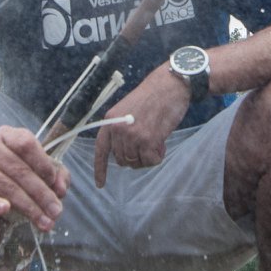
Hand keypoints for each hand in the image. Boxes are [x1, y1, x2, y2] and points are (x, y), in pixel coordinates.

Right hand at [0, 125, 68, 230]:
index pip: (27, 144)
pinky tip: (5, 209)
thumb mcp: (33, 165)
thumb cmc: (10, 170)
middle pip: (20, 171)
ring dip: (29, 207)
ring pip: (8, 187)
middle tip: (56, 212)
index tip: (56, 185)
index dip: (44, 165)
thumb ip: (54, 173)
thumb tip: (61, 189)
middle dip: (42, 194)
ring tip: (45, 222)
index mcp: (7, 135)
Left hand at [91, 68, 190, 187]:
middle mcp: (117, 129)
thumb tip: (125, 155)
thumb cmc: (153, 96)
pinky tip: (162, 142)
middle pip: (122, 159)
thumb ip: (122, 130)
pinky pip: (151, 161)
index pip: (101, 149)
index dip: (100, 169)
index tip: (100, 185)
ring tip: (157, 138)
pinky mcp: (148, 140)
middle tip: (149, 143)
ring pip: (136, 162)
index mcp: (110, 120)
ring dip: (148, 155)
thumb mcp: (128, 110)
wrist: (169, 85)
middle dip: (136, 156)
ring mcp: (132, 135)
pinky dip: (158, 156)